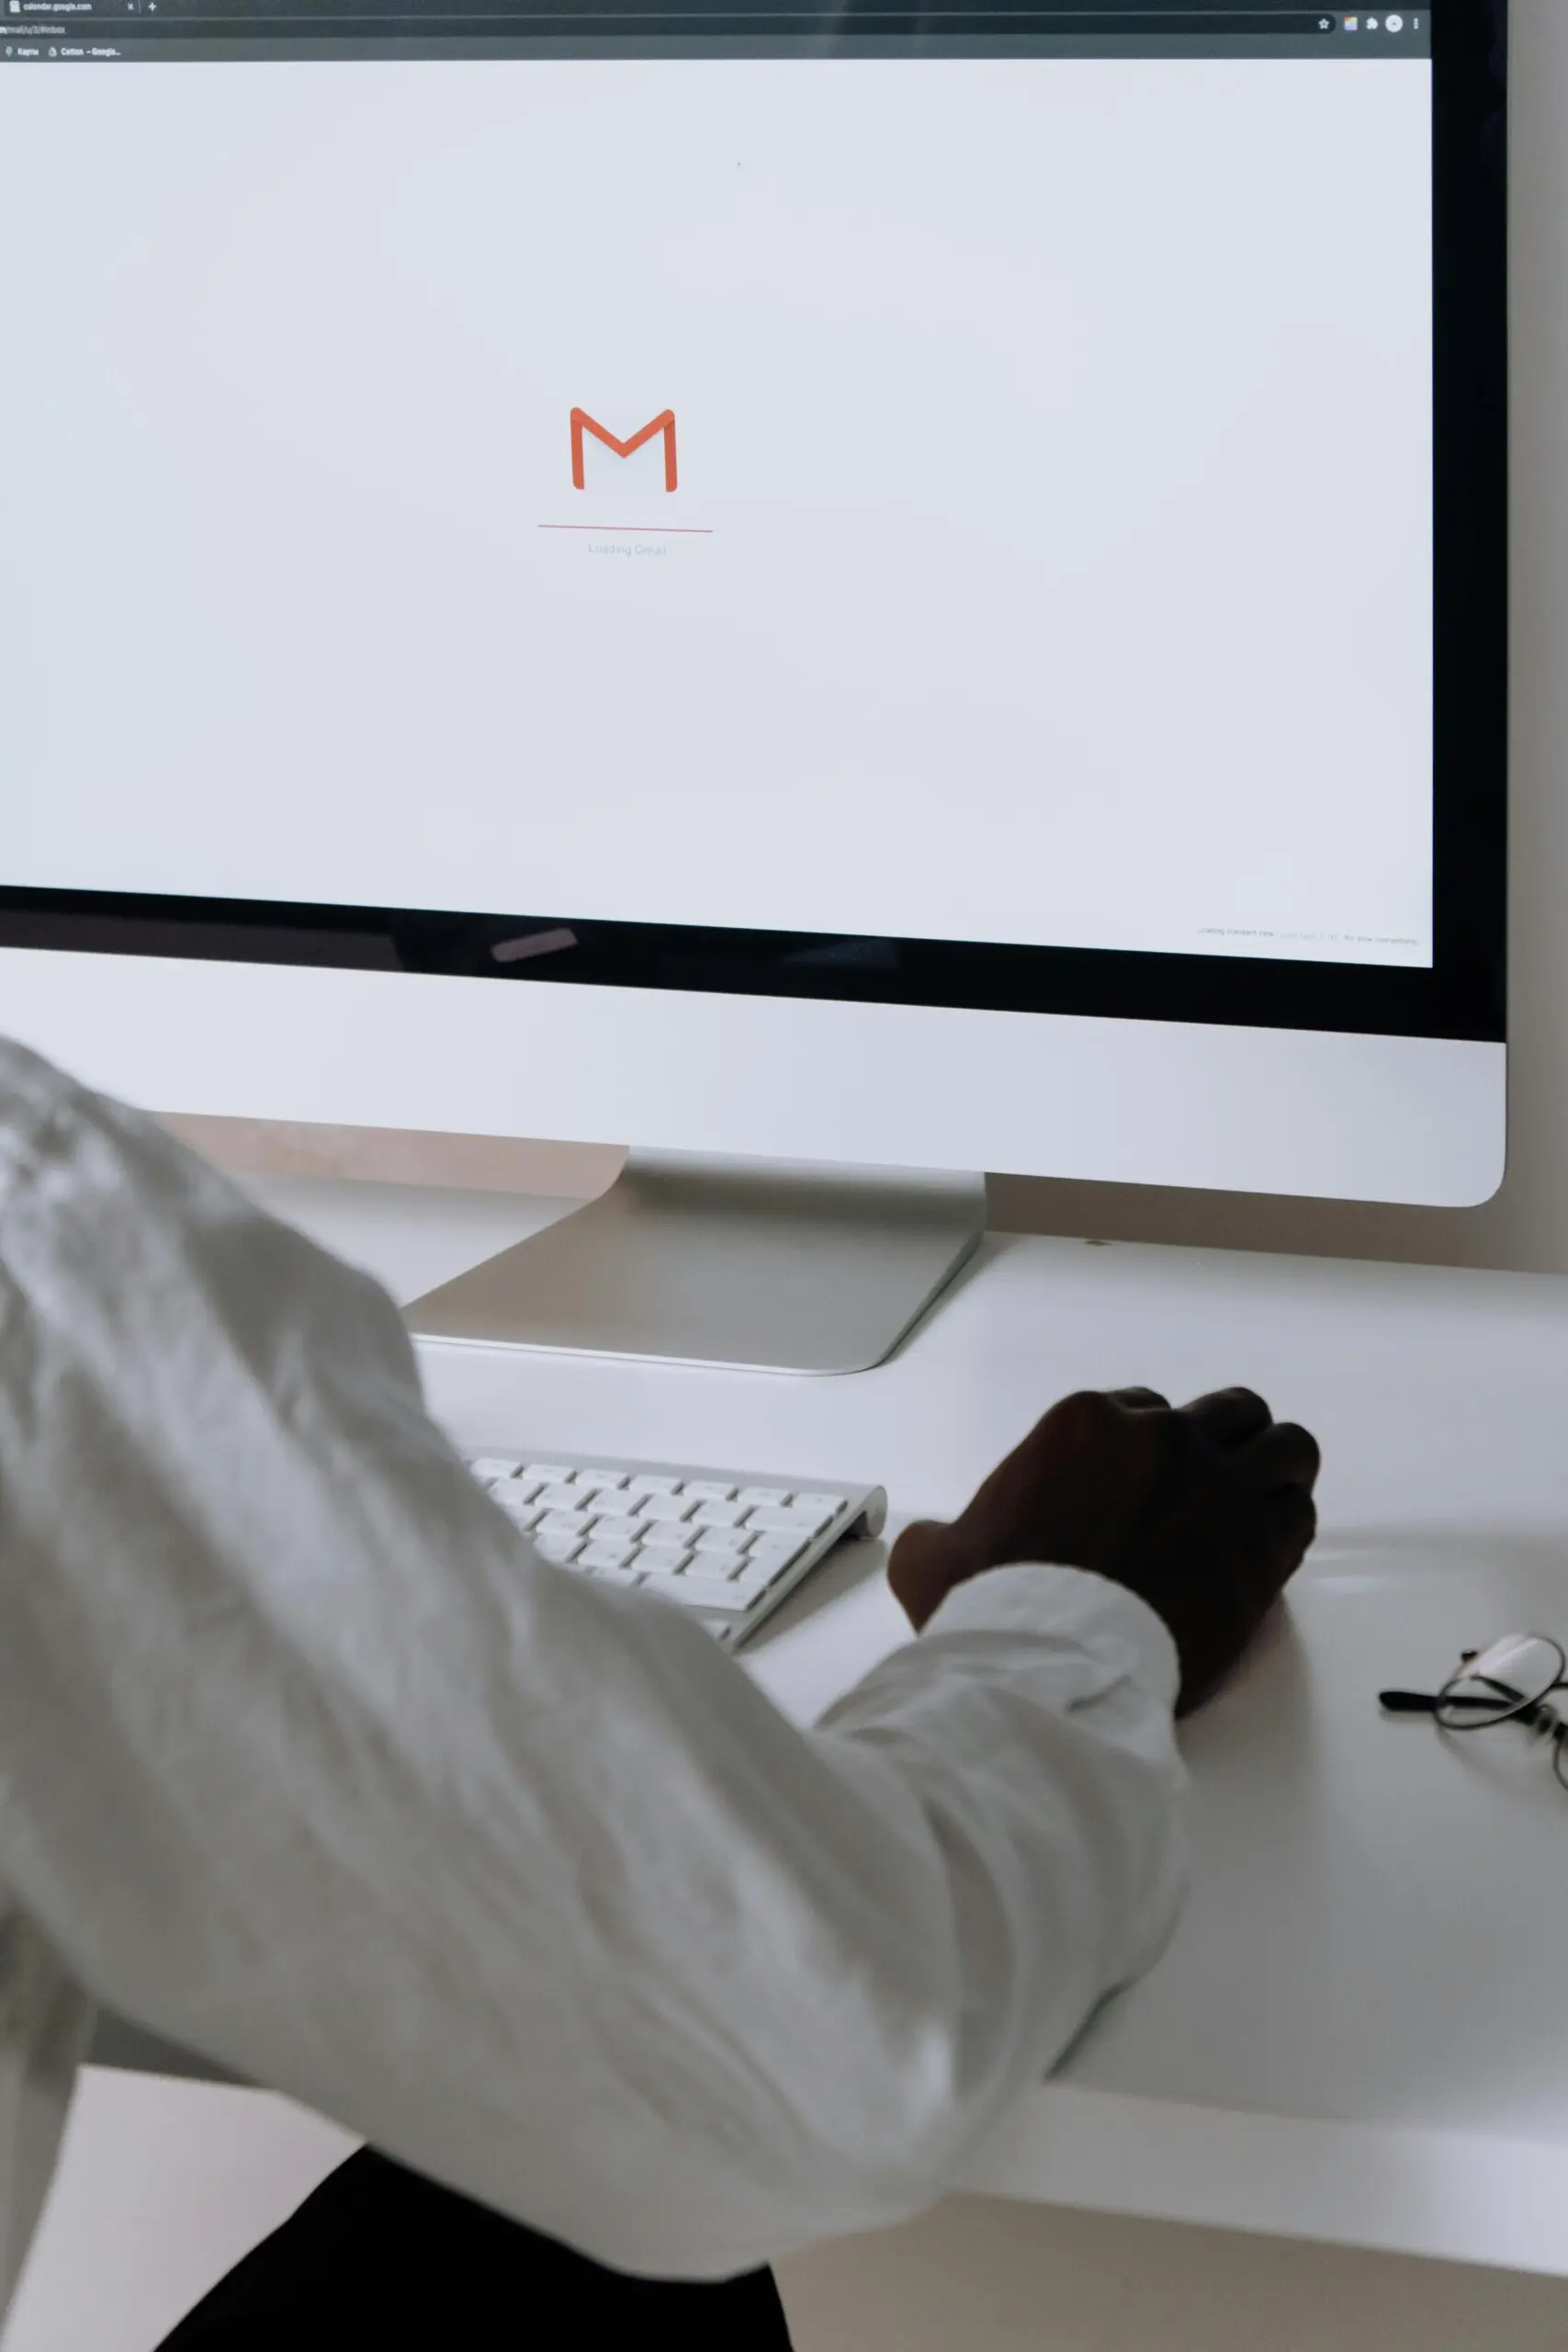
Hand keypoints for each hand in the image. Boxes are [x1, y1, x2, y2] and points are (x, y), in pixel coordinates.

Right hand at [887, 1386, 1319, 1715]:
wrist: (1050, 1665)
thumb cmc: (997, 1608)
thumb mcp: (936, 1557)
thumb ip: (943, 1535)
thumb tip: (931, 1545)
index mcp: (1086, 1425)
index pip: (1145, 1407)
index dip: (1151, 1449)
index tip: (1150, 1484)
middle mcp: (1163, 1440)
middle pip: (1231, 1412)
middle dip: (1229, 1443)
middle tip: (1219, 1484)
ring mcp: (1219, 1489)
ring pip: (1286, 1448)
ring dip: (1276, 1474)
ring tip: (1262, 1508)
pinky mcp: (1259, 1546)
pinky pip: (1299, 1515)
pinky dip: (1287, 1530)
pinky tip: (1268, 1554)